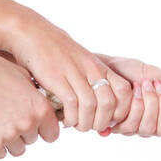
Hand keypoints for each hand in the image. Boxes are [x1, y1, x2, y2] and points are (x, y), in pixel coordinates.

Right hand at [0, 48, 60, 158]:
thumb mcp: (21, 76)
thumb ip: (35, 94)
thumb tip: (43, 104)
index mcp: (40, 108)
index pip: (52, 134)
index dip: (43, 129)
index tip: (36, 126)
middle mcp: (28, 123)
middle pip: (32, 140)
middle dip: (23, 131)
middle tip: (8, 117)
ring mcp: (10, 135)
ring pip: (17, 149)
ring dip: (10, 141)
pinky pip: (0, 153)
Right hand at [9, 12, 133, 132]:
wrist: (35, 34)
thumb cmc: (60, 54)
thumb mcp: (84, 64)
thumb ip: (94, 82)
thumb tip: (103, 110)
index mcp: (100, 67)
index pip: (124, 91)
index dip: (121, 110)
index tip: (109, 118)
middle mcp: (91, 70)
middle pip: (109, 103)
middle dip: (101, 122)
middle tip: (91, 127)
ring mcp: (74, 73)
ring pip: (90, 106)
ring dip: (85, 123)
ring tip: (77, 125)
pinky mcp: (56, 77)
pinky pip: (71, 103)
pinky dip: (71, 117)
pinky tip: (66, 120)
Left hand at [98, 58, 160, 144]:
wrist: (103, 67)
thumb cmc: (128, 71)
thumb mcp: (151, 71)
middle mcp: (151, 125)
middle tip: (158, 85)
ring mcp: (135, 127)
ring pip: (149, 129)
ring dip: (150, 103)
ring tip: (145, 83)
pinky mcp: (119, 126)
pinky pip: (132, 125)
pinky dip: (136, 103)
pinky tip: (133, 88)